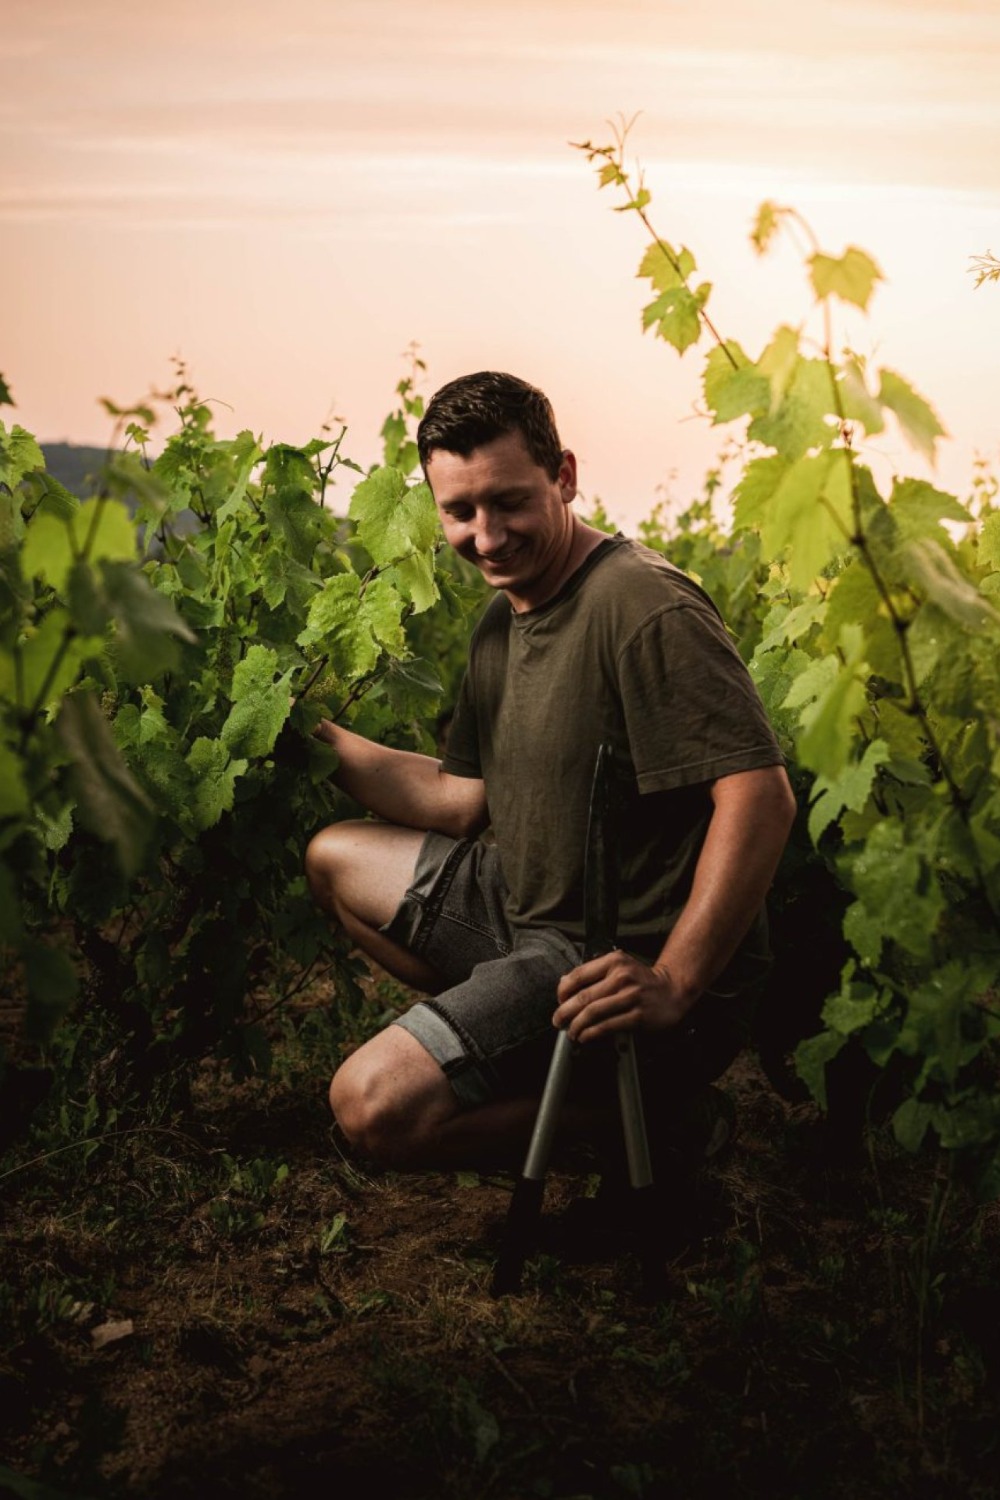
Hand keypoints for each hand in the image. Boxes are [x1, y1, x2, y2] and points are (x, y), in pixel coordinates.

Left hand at [553, 950, 692, 1043]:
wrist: (672, 990)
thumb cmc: (642, 980)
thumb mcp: (619, 966)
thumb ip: (593, 972)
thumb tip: (564, 983)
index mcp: (614, 962)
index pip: (578, 975)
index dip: (562, 991)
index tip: (559, 1001)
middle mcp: (622, 977)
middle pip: (583, 997)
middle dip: (564, 1012)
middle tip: (558, 1021)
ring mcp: (630, 996)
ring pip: (593, 1013)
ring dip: (576, 1026)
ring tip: (571, 1032)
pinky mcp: (637, 1016)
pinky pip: (607, 1026)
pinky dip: (591, 1034)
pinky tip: (585, 1036)